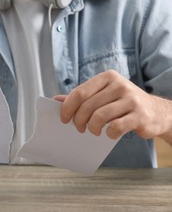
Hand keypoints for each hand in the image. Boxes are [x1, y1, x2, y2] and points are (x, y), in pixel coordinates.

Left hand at [54, 70, 169, 139]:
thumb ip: (81, 97)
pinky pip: (115, 126)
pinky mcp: (140, 115)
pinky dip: (109, 133)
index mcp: (107, 78)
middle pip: (87, 106)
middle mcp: (119, 85)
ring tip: (94, 131)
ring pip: (99, 117)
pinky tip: (109, 134)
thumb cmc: (122, 104)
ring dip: (92, 128)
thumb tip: (56, 100)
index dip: (67, 108)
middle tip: (79, 129)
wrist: (156, 112)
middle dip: (78, 121)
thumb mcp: (102, 95)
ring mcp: (131, 99)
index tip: (63, 119)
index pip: (80, 93)